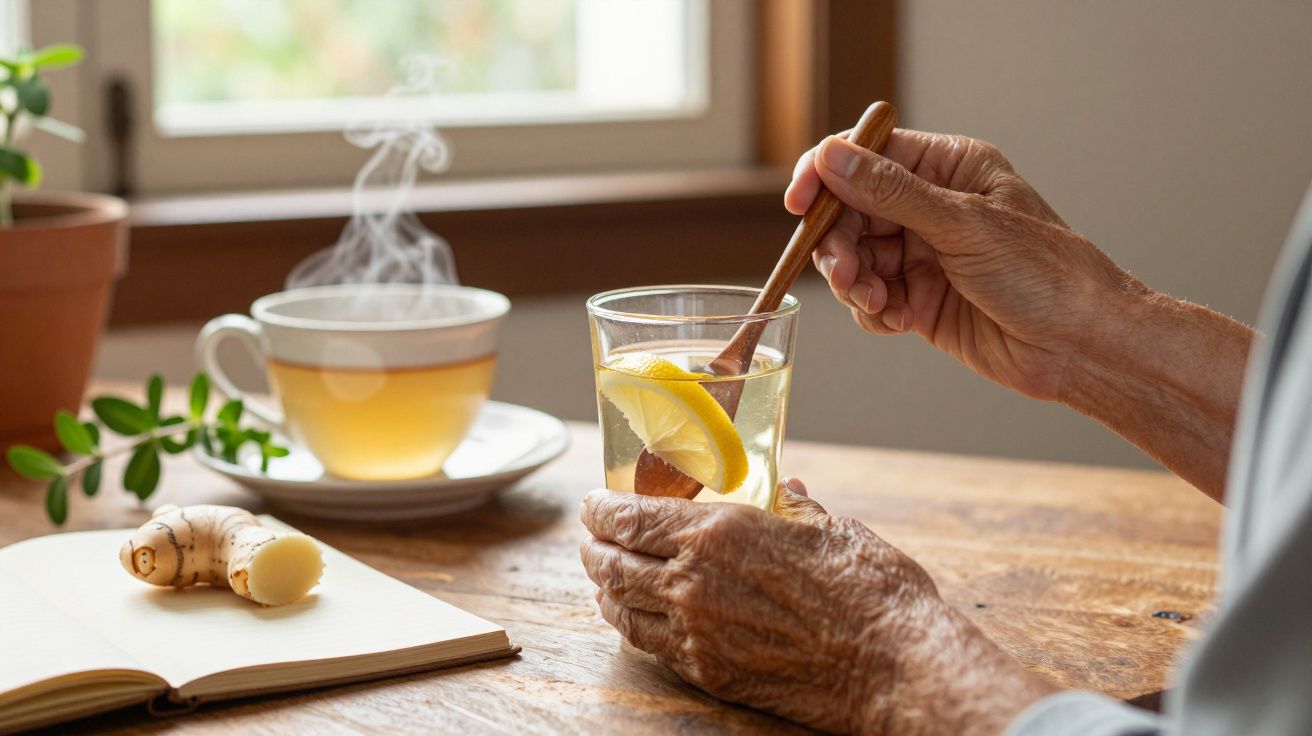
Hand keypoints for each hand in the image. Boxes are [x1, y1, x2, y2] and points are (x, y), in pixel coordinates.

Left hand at [579, 483, 1055, 733]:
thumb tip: (787, 490)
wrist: (892, 664)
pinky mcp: (711, 673)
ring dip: (604, 588)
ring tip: (603, 576)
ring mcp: (697, 633)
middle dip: (594, 547)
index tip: (593, 504)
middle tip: (592, 539)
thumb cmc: (870, 590)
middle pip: (612, 563)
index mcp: (717, 532)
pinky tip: (634, 619)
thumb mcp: (831, 527)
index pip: (629, 518)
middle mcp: (692, 582)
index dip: (601, 510)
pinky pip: (650, 646)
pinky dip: (631, 626)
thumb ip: (794, 508)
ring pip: (622, 608)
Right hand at [786, 130, 1141, 400]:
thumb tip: (832, 157)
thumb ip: (890, 193)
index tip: (799, 203)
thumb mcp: (963, 225)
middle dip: (840, 243)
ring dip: (854, 281)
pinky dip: (872, 310)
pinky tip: (897, 320)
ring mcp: (923, 254)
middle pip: (850, 211)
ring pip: (855, 257)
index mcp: (949, 169)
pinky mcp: (918, 299)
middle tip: (845, 273)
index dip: (827, 175)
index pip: (868, 156)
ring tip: (877, 301)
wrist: (1080, 347)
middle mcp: (931, 207)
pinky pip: (869, 297)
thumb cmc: (1045, 274)